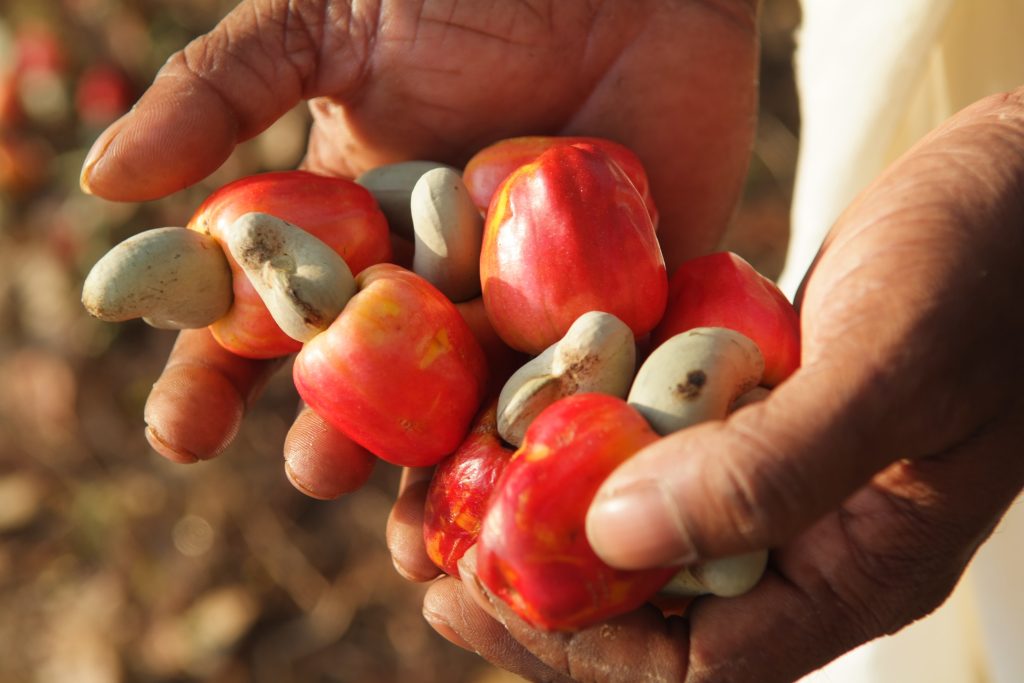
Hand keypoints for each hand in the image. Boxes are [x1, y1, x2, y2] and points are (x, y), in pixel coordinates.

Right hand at [81, 0, 758, 480]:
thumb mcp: (326, 20)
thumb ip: (223, 91)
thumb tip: (103, 179)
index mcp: (359, 224)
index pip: (275, 313)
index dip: (219, 373)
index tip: (181, 431)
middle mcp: (439, 275)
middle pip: (378, 379)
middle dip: (340, 432)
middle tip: (315, 475)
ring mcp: (530, 295)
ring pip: (476, 405)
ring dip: (441, 473)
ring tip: (416, 540)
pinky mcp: (625, 296)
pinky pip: (592, 381)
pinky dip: (565, 437)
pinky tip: (536, 496)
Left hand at [414, 88, 1023, 680]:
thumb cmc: (994, 271)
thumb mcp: (891, 371)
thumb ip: (767, 471)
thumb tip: (614, 539)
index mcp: (851, 569)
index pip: (698, 665)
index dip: (578, 646)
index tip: (475, 596)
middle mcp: (803, 536)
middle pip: (648, 605)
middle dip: (536, 586)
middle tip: (429, 553)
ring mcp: (773, 467)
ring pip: (637, 521)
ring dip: (541, 507)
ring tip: (446, 485)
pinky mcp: (750, 402)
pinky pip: (649, 439)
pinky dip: (579, 431)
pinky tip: (515, 405)